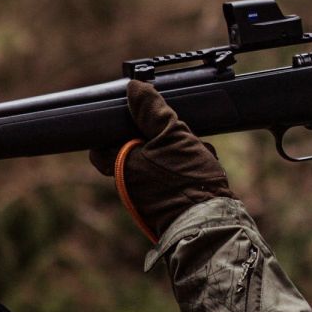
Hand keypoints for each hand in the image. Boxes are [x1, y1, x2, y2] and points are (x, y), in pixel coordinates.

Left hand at [90, 80, 233, 239]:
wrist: (210, 225)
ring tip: (196, 148)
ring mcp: (149, 197)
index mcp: (122, 167)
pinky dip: (185, 169)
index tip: (129, 119)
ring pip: (157, 163)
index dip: (113, 131)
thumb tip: (134, 87)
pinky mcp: (169, 205)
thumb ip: (153, 111)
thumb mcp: (173, 137)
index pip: (101, 148)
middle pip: (134, 151)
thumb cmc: (186, 182)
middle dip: (156, 138)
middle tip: (174, 129)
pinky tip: (203, 164)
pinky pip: (172, 179)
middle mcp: (129, 185)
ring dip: (176, 152)